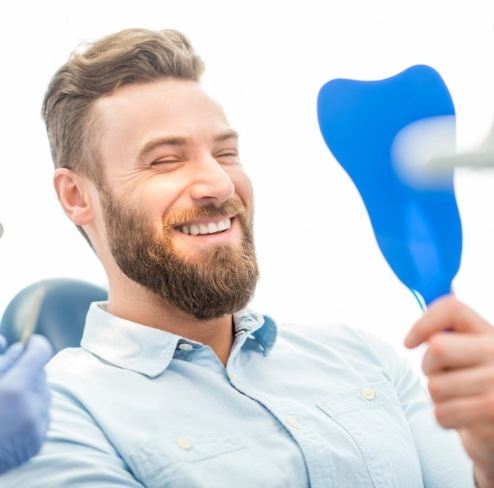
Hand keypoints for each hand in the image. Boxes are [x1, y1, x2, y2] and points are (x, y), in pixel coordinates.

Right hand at [0, 335, 52, 473]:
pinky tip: (9, 417)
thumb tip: (10, 342)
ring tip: (5, 399)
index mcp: (14, 389)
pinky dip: (30, 411)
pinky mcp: (36, 442)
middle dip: (28, 370)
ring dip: (30, 391)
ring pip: (43, 394)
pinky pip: (42, 415)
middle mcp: (31, 407)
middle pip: (41, 374)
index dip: (35, 344)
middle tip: (9, 374)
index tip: (30, 342)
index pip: (40, 353)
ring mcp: (36, 427)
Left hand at [405, 296, 493, 486]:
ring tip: (458, 398)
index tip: (409, 343)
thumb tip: (412, 336)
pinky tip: (463, 417)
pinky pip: (442, 413)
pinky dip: (446, 418)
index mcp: (490, 334)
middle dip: (430, 366)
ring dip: (439, 396)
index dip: (422, 323)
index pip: (451, 309)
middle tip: (443, 375)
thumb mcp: (471, 353)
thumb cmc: (479, 385)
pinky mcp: (491, 414)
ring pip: (435, 385)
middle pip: (438, 347)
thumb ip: (449, 335)